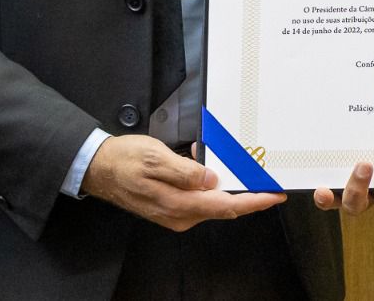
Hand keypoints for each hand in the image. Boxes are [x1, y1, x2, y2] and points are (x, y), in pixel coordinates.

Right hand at [82, 134, 284, 230]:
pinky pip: (198, 198)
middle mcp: (180, 214)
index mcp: (179, 204)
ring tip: (236, 163)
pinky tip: (205, 163)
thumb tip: (213, 180)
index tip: (275, 195)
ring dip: (226, 184)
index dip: (254, 201)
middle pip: (223, 206)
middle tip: (267, 177)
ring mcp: (175, 213)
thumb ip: (186, 172)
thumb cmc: (125, 160)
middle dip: (247, 193)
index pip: (226, 205)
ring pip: (211, 201)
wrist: (98, 169)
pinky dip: (209, 183)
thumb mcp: (157, 159)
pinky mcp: (170, 207)